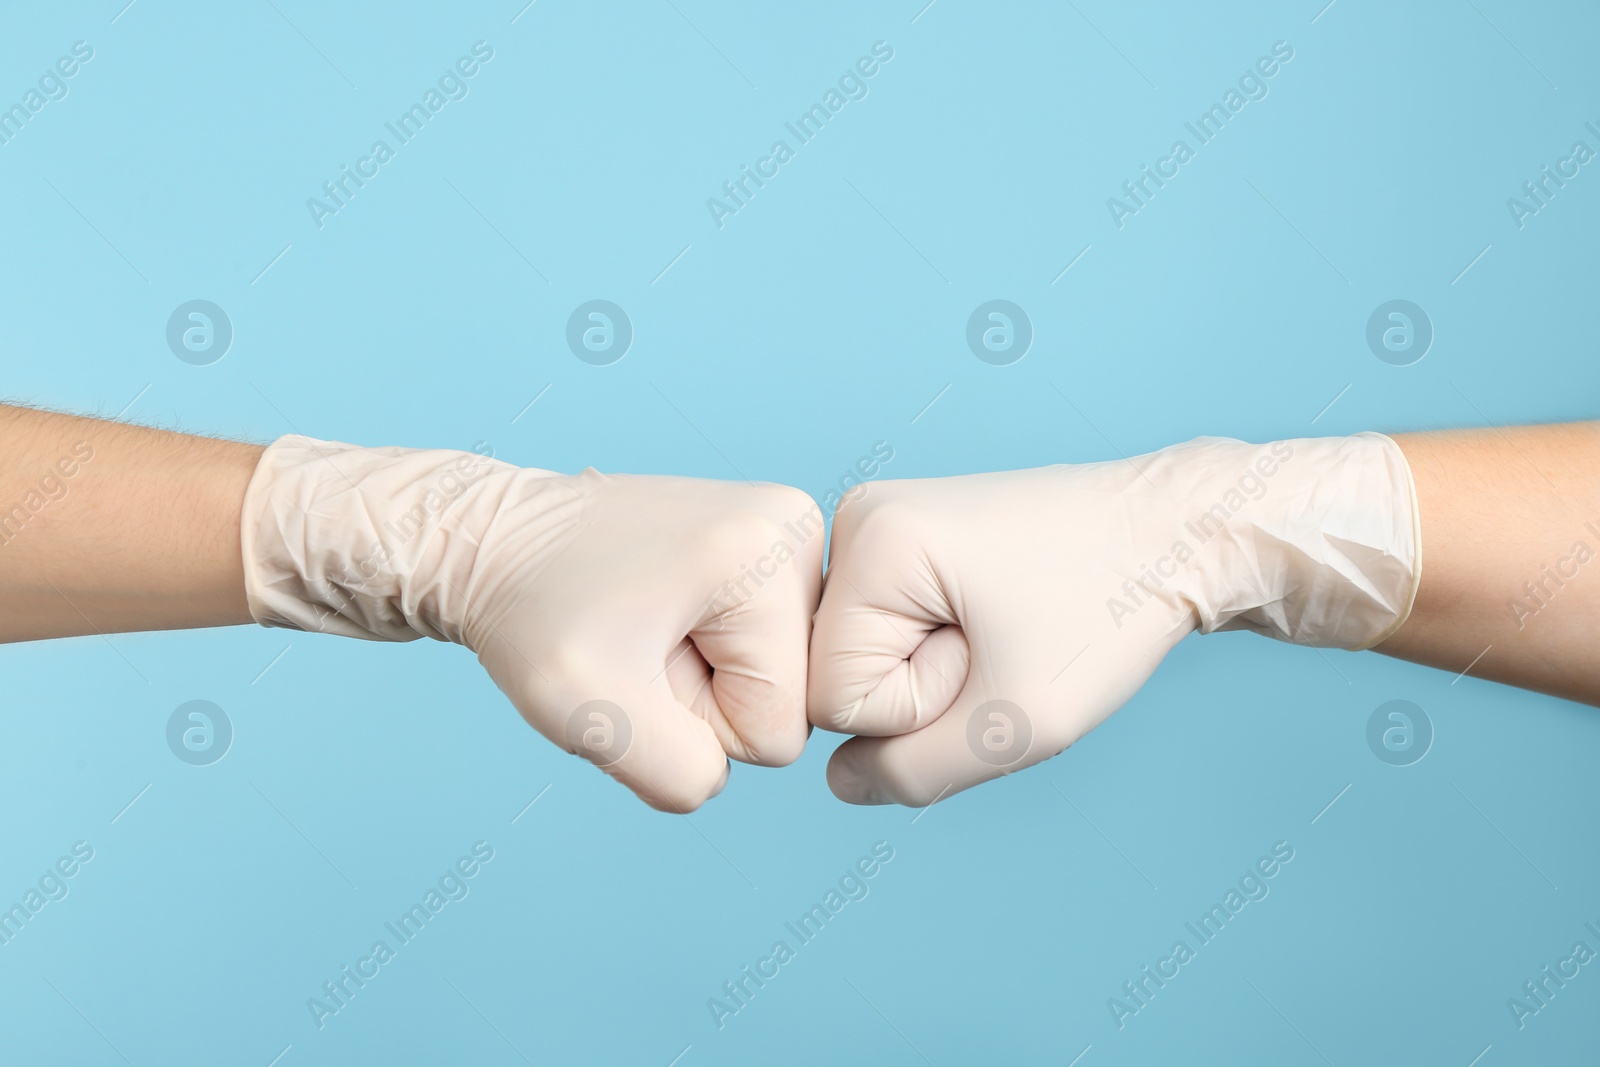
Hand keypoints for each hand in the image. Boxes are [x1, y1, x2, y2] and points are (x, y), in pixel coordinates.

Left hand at [242, 437, 822, 811]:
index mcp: (772, 553)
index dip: (695, 722)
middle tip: (633, 643)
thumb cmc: (529, 612)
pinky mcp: (763, 543)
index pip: (780, 727)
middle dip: (700, 696)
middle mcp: (796, 529)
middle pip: (787, 702)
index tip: (635, 659)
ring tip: (638, 626)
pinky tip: (652, 614)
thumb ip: (683, 773)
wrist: (488, 539)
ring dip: (698, 676)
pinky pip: (756, 650)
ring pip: (773, 678)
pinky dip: (701, 652)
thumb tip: (727, 770)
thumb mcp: (592, 713)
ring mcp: (785, 531)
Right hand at [807, 436, 1418, 805]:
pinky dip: (937, 652)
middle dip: (921, 691)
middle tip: (1004, 644)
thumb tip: (841, 779)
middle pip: (837, 675)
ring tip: (1004, 630)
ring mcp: (875, 525)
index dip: (916, 709)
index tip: (990, 654)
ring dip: (933, 674)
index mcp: (870, 540)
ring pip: (862, 661)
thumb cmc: (1108, 610)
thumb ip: (911, 773)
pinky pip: (886, 637)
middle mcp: (854, 518)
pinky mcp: (900, 541)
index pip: (830, 697)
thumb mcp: (1014, 722)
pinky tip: (994, 621)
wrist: (1175, 533)